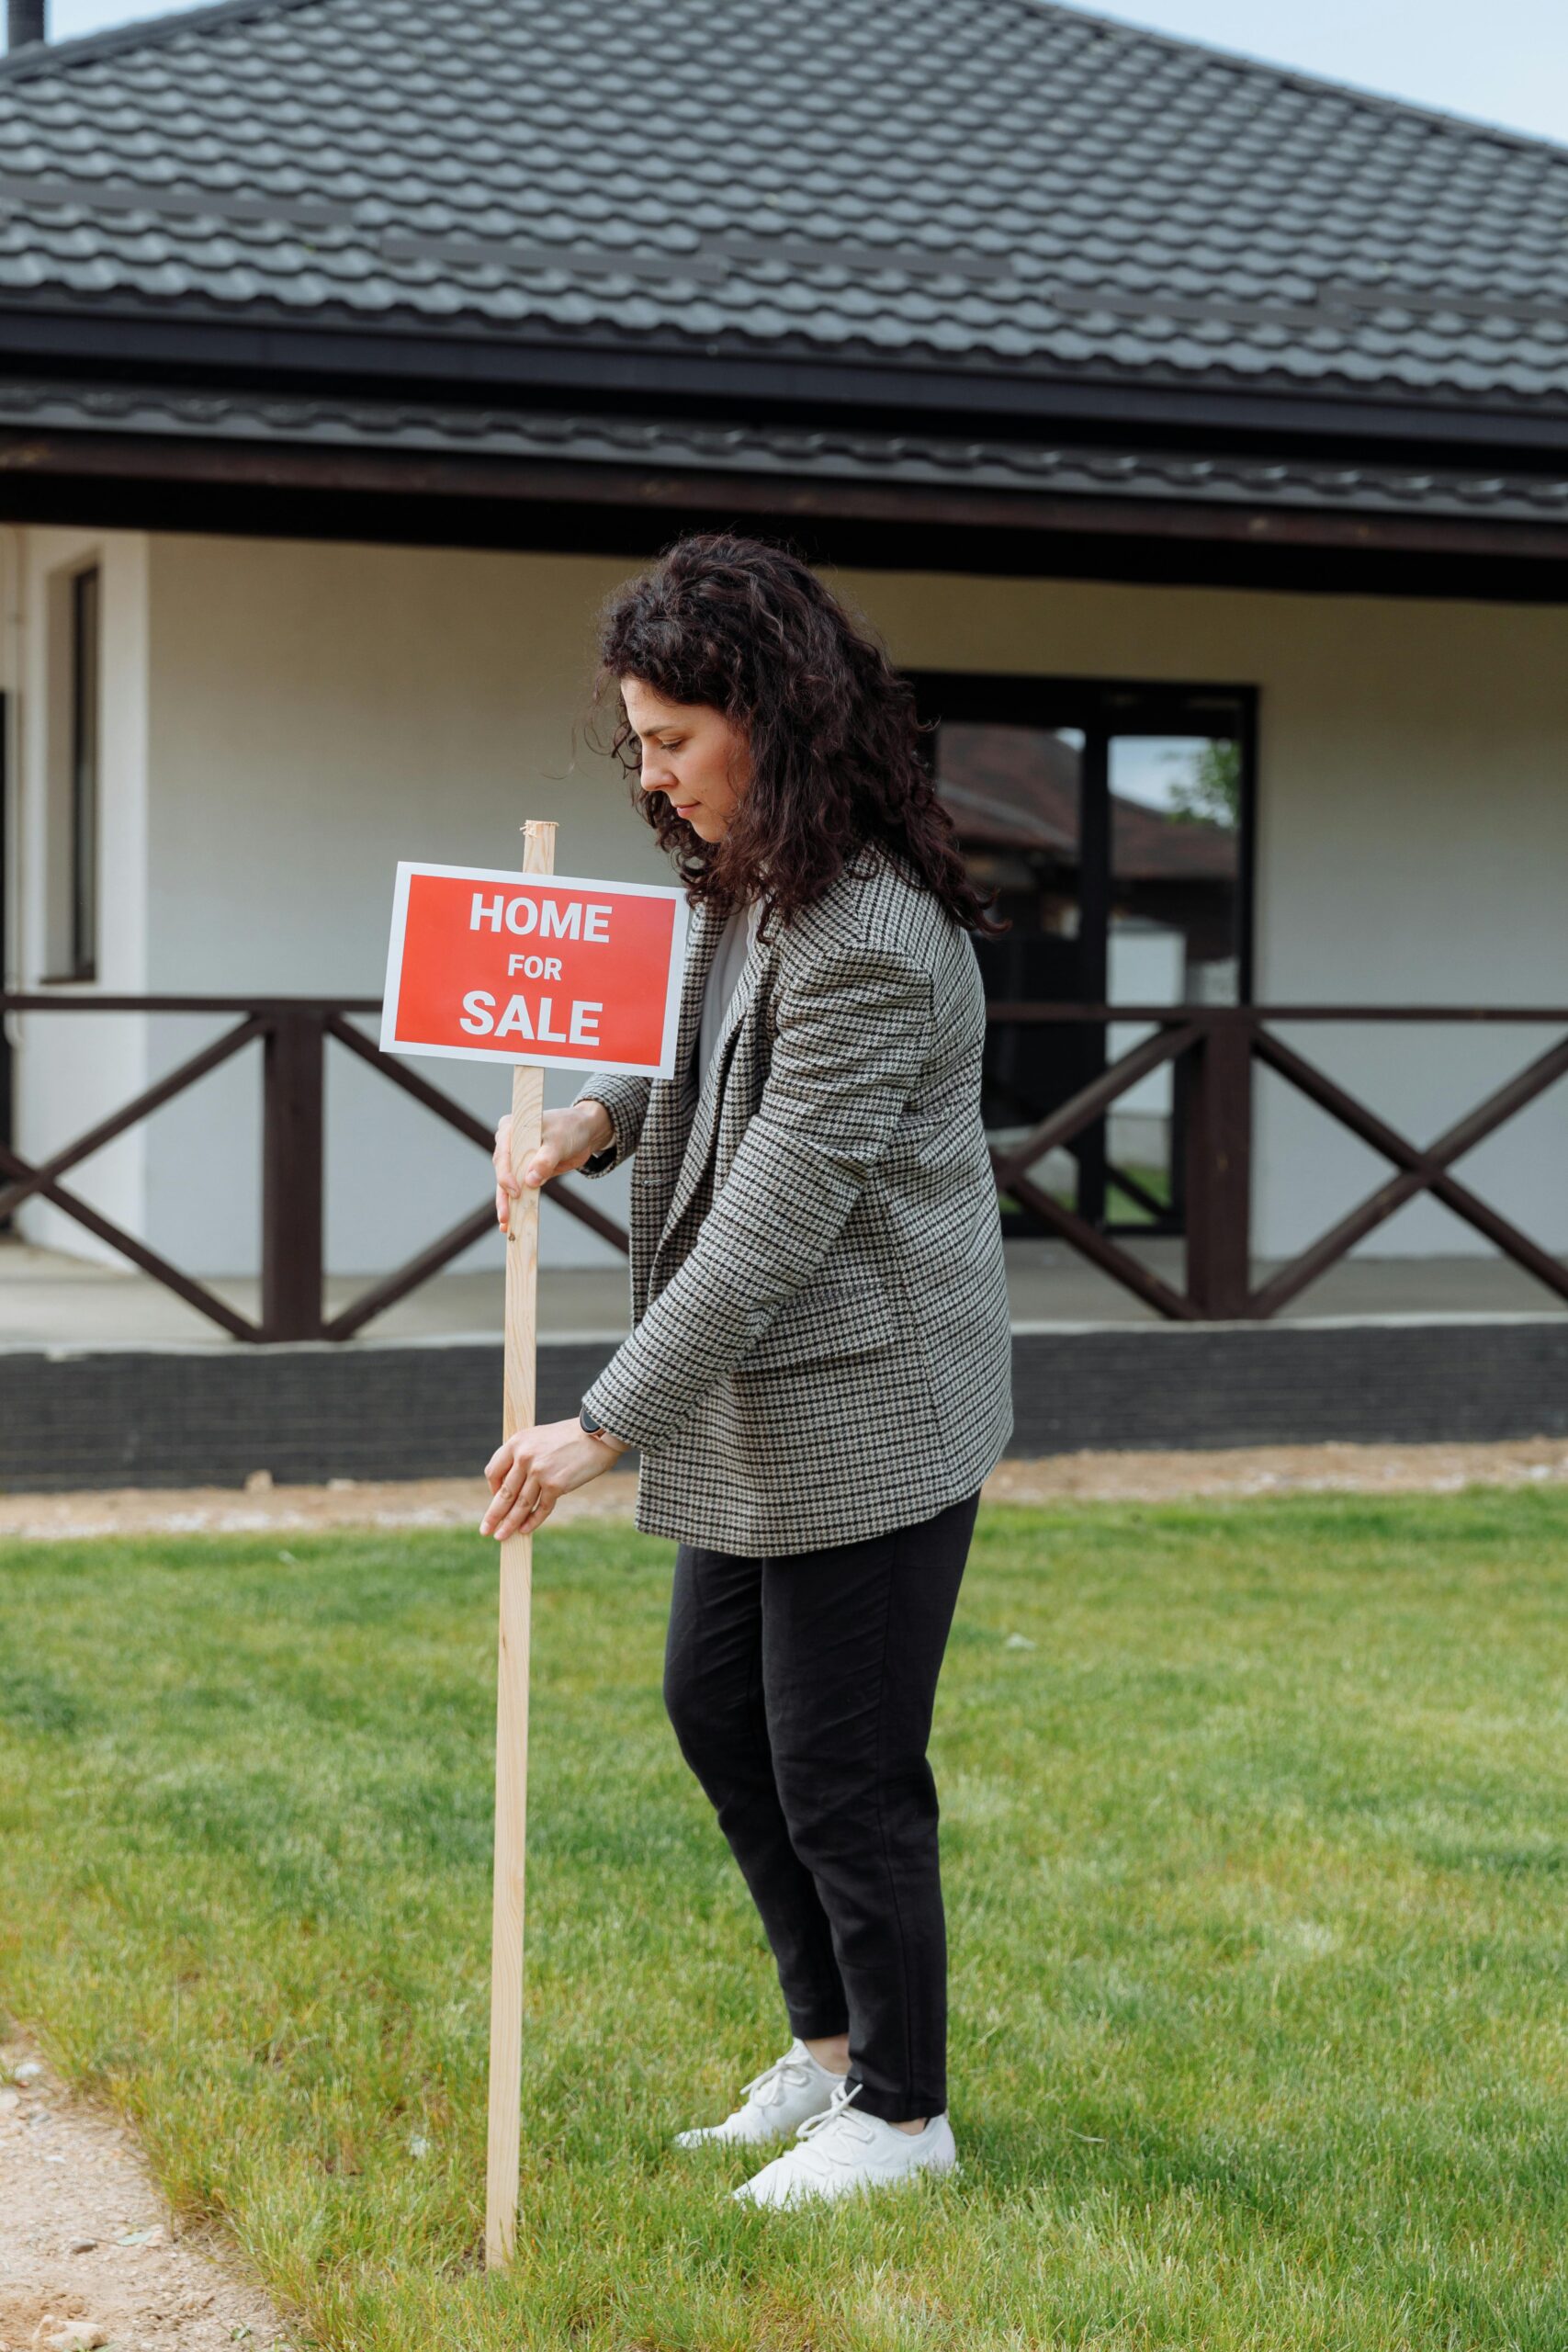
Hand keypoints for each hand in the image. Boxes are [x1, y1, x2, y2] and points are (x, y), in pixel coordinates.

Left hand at [480, 1416, 627, 1540]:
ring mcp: (539, 1472)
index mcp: (517, 1442)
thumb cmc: (570, 1436)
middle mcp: (525, 1457)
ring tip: (502, 1537)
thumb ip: (523, 1456)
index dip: (492, 1488)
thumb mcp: (538, 1437)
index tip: (495, 1498)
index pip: (493, 1471)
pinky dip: (533, 1521)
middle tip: (485, 1530)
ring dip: (510, 1524)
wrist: (598, 1435)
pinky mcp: (556, 1485)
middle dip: (493, 1515)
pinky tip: (525, 1530)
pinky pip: (541, 1508)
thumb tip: (513, 1484)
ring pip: (520, 1505)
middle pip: (503, 1493)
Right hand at [494, 1101, 614, 1231]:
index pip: (503, 1154)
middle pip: (502, 1172)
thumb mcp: (558, 1142)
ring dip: (507, 1205)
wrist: (585, 1132)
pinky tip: (513, 1222)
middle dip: (503, 1195)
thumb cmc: (570, 1129)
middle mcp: (509, 1144)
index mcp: (511, 1129)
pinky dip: (518, 1204)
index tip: (514, 1192)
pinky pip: (520, 1189)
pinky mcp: (526, 1172)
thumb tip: (530, 1182)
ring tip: (506, 1225)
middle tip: (505, 1217)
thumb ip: (545, 1161)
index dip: (506, 1175)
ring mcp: (516, 1159)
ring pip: (507, 1184)